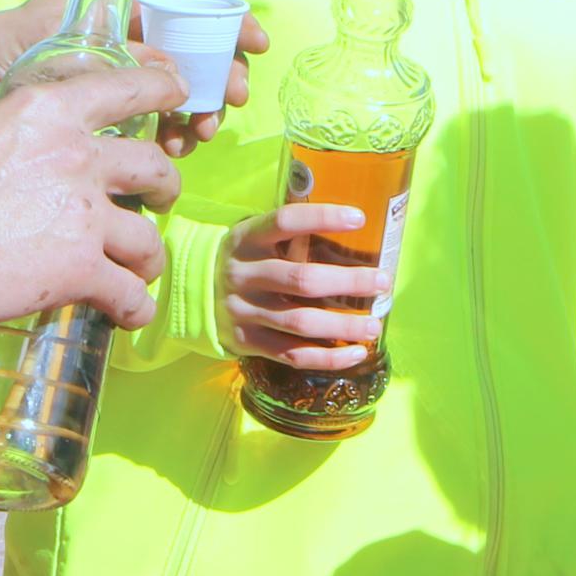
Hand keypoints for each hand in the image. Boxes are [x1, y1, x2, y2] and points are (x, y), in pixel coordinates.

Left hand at [0, 0, 268, 149]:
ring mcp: (122, 68)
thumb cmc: (5, 47)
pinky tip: (171, 147)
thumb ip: (121, 59)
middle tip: (227, 102)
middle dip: (219, 73)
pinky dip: (170, 131)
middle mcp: (127, 31)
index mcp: (118, 0)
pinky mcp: (112, 105)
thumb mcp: (66, 50)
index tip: (254, 41)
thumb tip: (177, 74)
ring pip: (180, 85)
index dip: (226, 14)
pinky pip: (155, 115)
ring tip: (194, 135)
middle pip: (194, 45)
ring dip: (197, 109)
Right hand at [0, 62, 183, 328]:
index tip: (179, 91)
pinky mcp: (80, 269)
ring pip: (147, 240)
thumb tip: (24, 162)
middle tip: (161, 200)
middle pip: (154, 169)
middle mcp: (80, 156)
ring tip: (140, 273)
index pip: (125, 88)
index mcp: (51, 111)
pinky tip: (128, 315)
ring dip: (148, 259)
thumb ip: (20, 139)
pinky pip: (128, 293)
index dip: (161, 88)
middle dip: (166, 187)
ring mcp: (85, 216)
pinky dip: (134, 308)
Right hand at [221, 201, 391, 371]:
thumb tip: (355, 239)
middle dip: (348, 281)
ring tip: (374, 325)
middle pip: (302, 279)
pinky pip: (293, 354)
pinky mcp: (247, 341)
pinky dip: (328, 357)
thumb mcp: (255, 238)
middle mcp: (242, 273)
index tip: (360, 218)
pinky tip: (356, 353)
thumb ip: (291, 237)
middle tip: (382, 282)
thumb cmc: (245, 260)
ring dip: (343, 325)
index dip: (322, 217)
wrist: (194, 293)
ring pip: (300, 322)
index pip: (285, 221)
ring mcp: (243, 310)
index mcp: (246, 238)